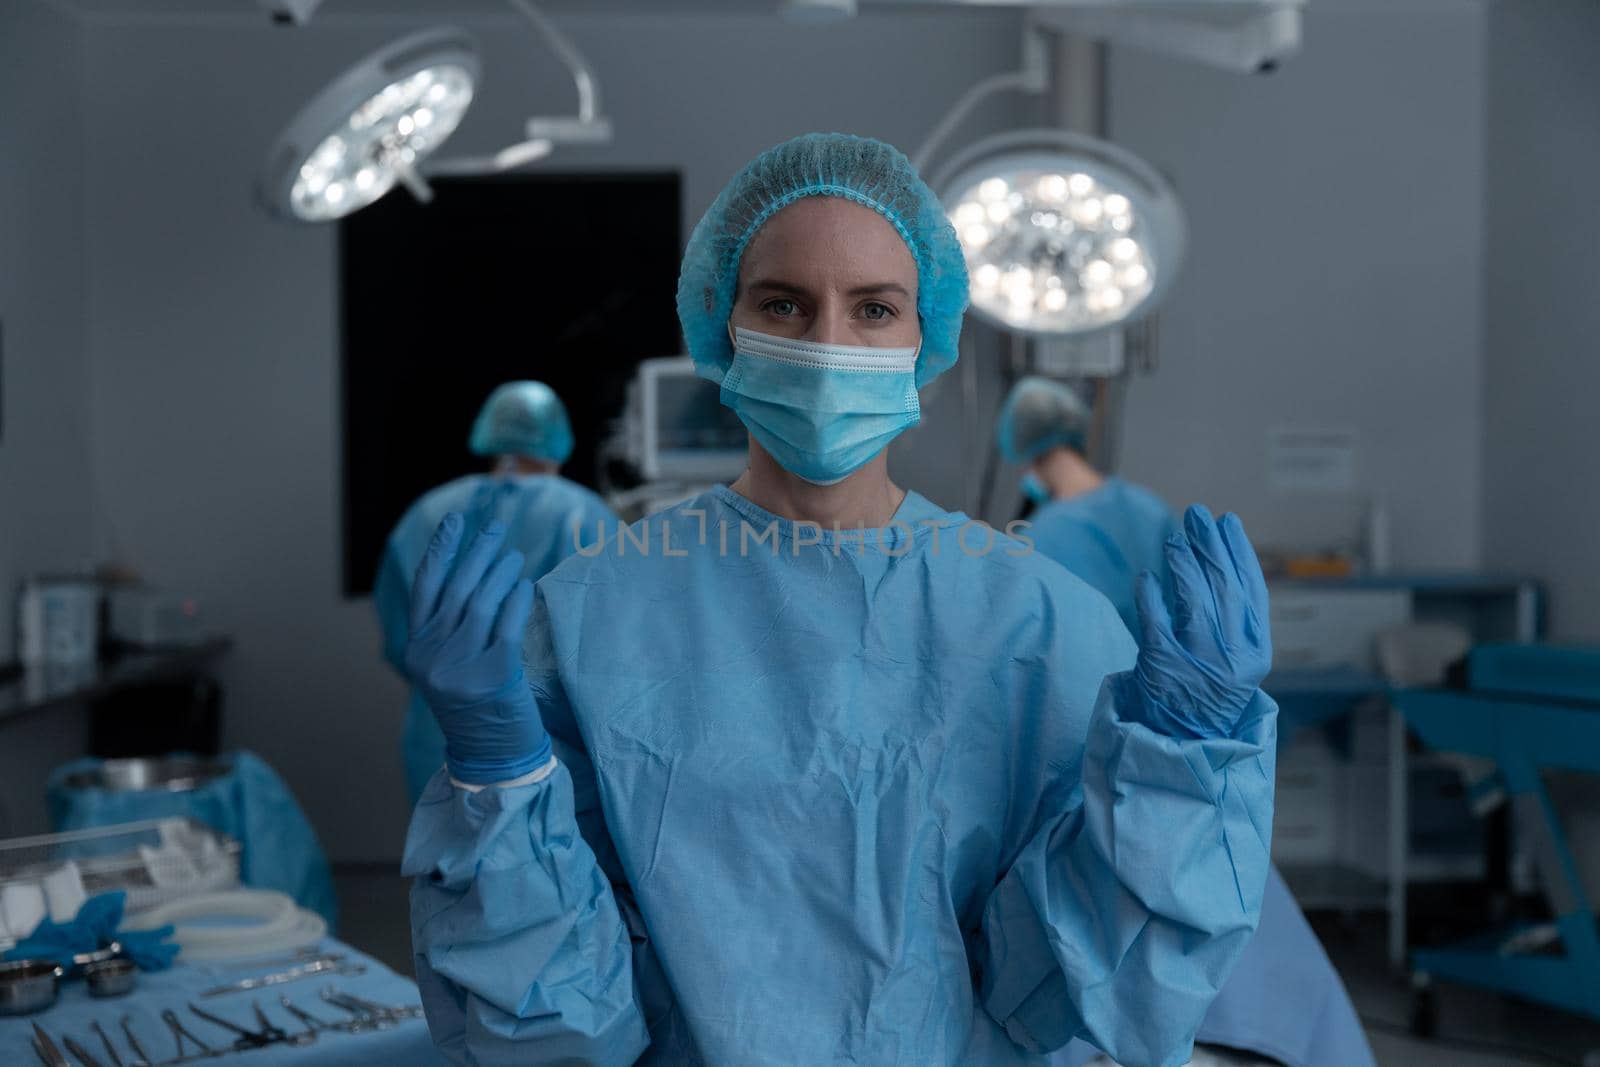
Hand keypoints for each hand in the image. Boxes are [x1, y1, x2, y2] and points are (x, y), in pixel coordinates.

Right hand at [404, 513, 550, 783]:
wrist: (493, 758)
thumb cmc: (477, 708)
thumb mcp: (449, 669)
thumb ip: (450, 630)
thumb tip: (474, 574)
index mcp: (417, 651)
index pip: (425, 588)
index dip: (440, 551)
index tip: (455, 522)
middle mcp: (431, 656)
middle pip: (456, 589)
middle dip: (476, 553)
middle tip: (496, 529)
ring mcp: (459, 667)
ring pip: (481, 602)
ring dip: (500, 571)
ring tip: (514, 556)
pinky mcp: (493, 675)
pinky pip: (506, 624)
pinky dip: (516, 599)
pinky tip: (525, 585)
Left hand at [1131, 505, 1270, 738]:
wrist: (1181, 746)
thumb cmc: (1204, 695)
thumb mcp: (1233, 663)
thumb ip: (1232, 623)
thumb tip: (1216, 562)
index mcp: (1255, 654)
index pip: (1252, 592)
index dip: (1240, 553)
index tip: (1229, 522)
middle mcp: (1232, 659)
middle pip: (1223, 589)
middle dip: (1210, 546)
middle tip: (1196, 515)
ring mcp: (1198, 664)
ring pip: (1192, 601)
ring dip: (1182, 564)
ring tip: (1173, 540)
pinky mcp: (1162, 669)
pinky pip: (1155, 621)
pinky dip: (1150, 594)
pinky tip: (1146, 576)